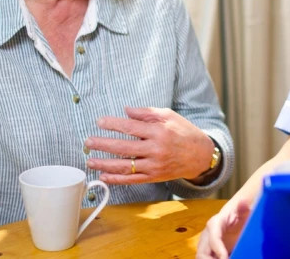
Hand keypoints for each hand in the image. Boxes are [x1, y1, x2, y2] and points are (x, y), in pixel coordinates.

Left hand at [85, 106, 214, 183]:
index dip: (113, 124)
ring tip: (90, 160)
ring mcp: (154, 166)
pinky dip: (116, 179)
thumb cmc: (184, 132)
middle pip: (124, 147)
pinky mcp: (154, 177)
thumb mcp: (169, 116)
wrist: (200, 155)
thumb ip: (146, 113)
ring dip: (105, 164)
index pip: (131, 128)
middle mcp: (155, 150)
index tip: (100, 121)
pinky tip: (103, 175)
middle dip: (103, 144)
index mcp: (159, 132)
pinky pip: (132, 180)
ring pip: (125, 166)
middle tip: (88, 141)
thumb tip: (125, 110)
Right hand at [196, 199, 250, 258]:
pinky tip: (229, 258)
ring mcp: (206, 245)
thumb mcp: (242, 211)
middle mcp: (207, 236)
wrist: (234, 218)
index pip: (213, 238)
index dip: (218, 250)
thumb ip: (243, 208)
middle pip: (202, 253)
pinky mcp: (209, 252)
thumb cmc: (238, 215)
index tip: (225, 257)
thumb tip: (243, 201)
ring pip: (202, 257)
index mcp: (214, 224)